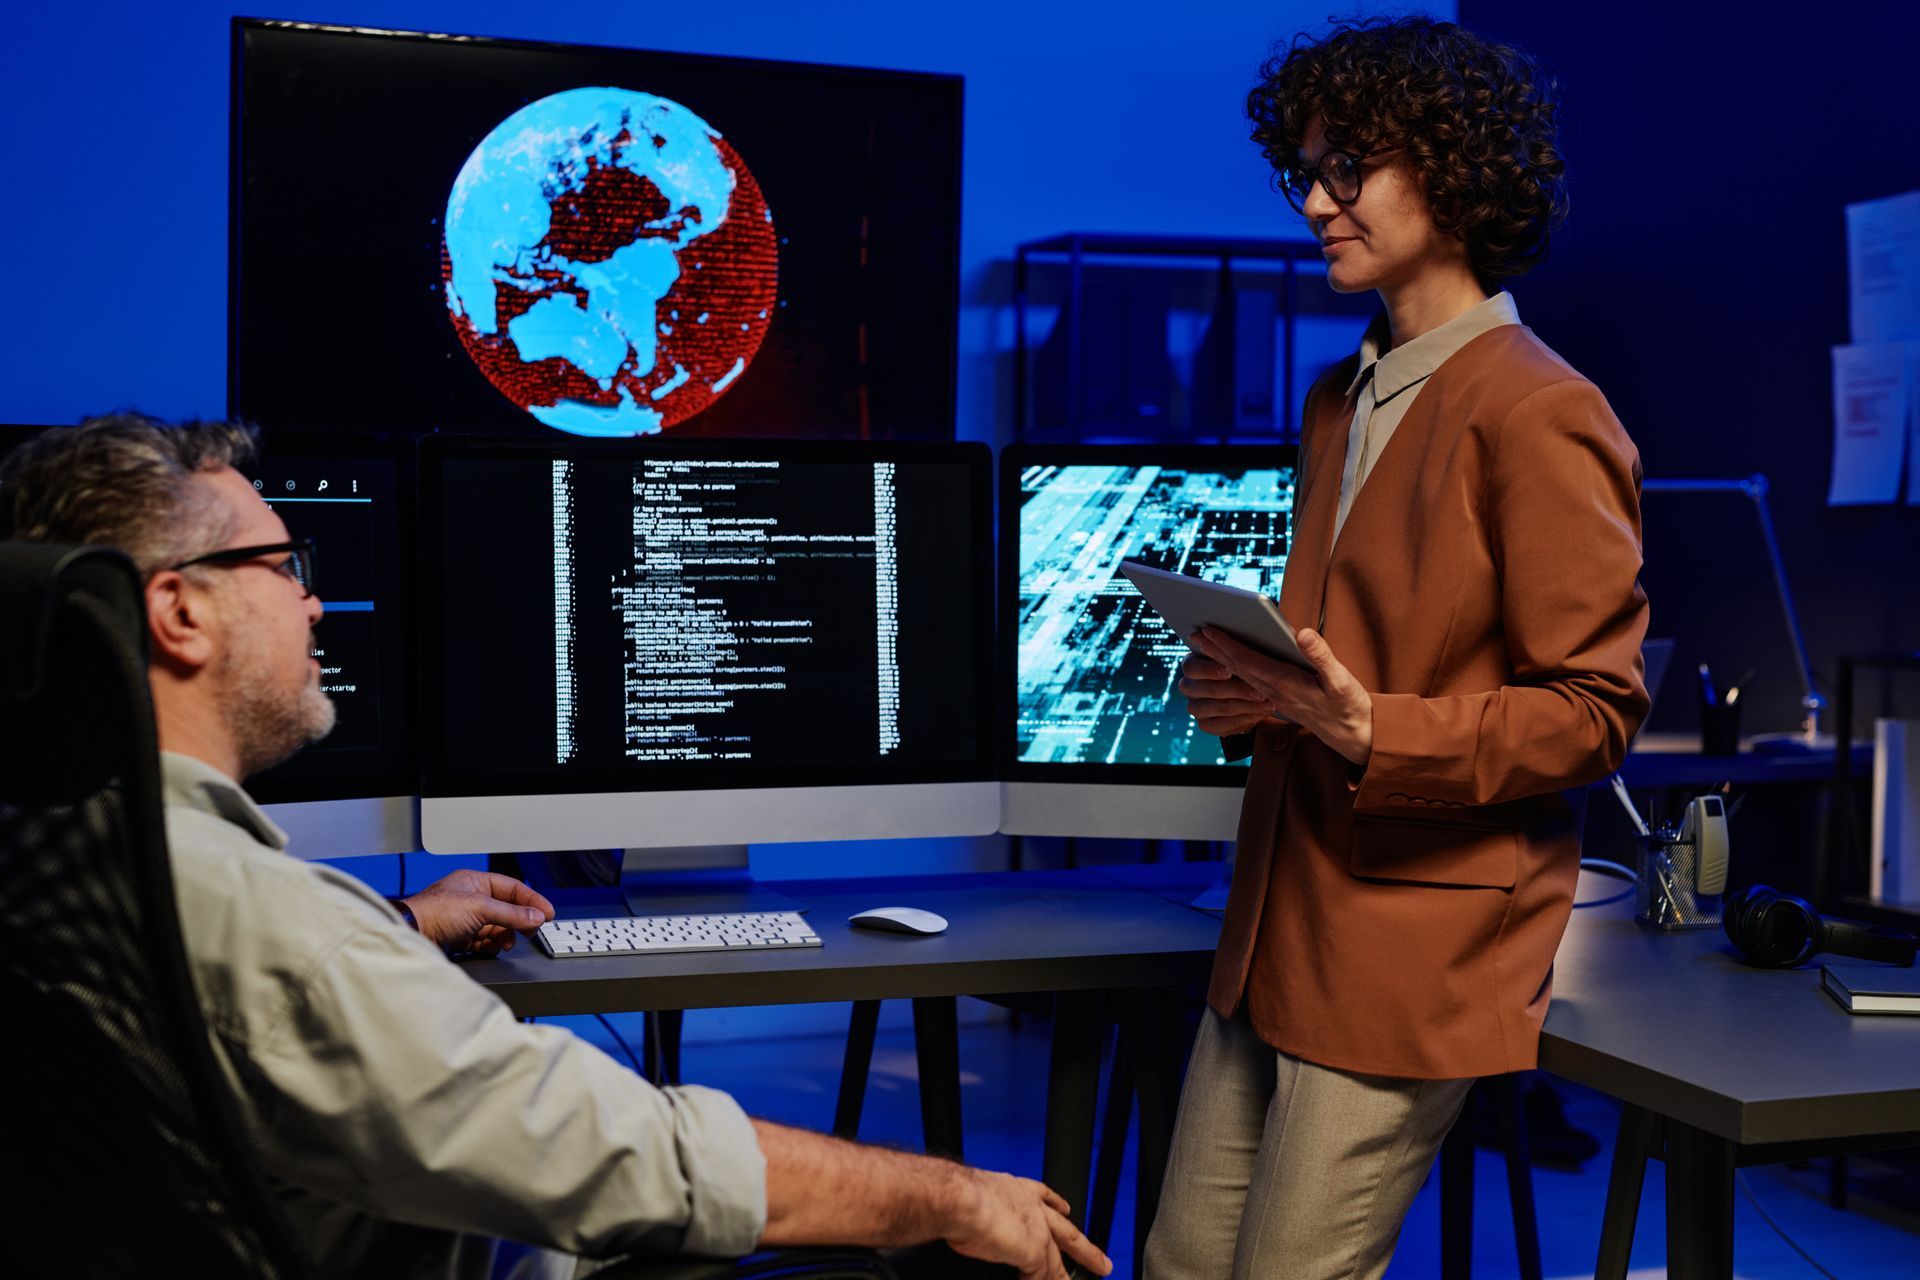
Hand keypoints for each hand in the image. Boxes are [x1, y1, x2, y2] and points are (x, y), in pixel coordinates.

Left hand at [402, 870, 554, 954]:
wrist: (411, 935)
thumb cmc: (434, 912)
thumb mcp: (480, 908)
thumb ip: (511, 913)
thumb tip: (536, 916)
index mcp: (474, 882)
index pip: (512, 888)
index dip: (531, 900)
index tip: (547, 913)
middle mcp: (470, 899)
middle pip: (506, 909)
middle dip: (519, 921)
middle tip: (532, 930)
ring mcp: (465, 919)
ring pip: (496, 927)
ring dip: (505, 936)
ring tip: (506, 942)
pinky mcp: (459, 938)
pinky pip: (484, 942)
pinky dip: (491, 946)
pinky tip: (492, 948)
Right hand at [945, 1169, 1110, 1279]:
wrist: (958, 1199)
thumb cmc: (957, 1196)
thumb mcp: (976, 1198)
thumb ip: (984, 1213)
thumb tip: (974, 1224)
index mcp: (1017, 1189)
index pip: (1045, 1196)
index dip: (1057, 1205)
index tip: (1066, 1209)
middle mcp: (1032, 1208)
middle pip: (1068, 1233)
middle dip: (1086, 1251)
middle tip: (1103, 1264)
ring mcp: (1037, 1231)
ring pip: (1059, 1261)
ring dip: (1064, 1278)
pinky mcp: (1034, 1253)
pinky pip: (1043, 1278)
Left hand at [1182, 626, 1373, 765]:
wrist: (1353, 736)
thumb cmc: (1349, 706)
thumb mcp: (1342, 680)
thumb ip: (1321, 656)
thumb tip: (1302, 634)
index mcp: (1286, 685)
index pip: (1248, 662)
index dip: (1226, 645)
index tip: (1209, 630)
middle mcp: (1274, 693)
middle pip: (1237, 668)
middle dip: (1215, 650)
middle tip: (1195, 632)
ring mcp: (1274, 698)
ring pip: (1241, 676)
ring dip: (1221, 660)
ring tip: (1205, 644)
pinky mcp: (1279, 700)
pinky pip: (1251, 683)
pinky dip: (1236, 669)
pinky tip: (1229, 662)